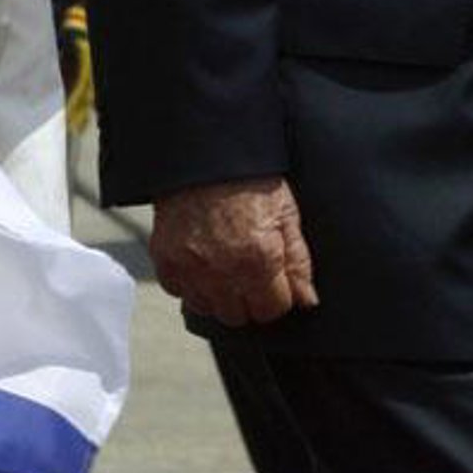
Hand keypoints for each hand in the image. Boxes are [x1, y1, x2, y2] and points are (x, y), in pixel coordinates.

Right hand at [150, 178, 318, 326]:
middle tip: (249, 272)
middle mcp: (223, 270)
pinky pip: (179, 292)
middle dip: (248, 300)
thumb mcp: (286, 214)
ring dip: (218, 295)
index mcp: (259, 259)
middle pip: (239, 316)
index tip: (273, 283)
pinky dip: (190, 283)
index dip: (276, 297)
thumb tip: (307, 301)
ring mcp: (190, 268)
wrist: (205, 155)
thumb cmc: (248, 180)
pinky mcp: (165, 261)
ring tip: (224, 267)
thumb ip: (298, 262)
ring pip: (209, 309)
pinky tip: (201, 261)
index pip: (272, 310)